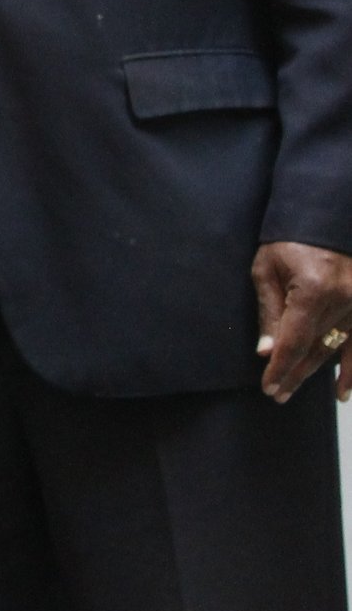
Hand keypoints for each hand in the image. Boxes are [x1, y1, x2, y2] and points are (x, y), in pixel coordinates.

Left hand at [251, 240, 351, 402]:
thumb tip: (267, 351)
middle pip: (316, 348)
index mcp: (315, 290)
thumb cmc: (288, 240)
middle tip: (277, 395)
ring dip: (318, 373)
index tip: (269, 387)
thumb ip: (269, 311)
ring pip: (337, 347)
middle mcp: (344, 300)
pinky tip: (344, 389)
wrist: (326, 216)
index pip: (295, 341)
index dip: (281, 367)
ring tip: (297, 393)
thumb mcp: (267, 269)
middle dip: (294, 373)